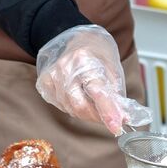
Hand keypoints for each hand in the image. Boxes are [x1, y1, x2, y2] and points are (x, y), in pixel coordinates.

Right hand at [36, 25, 151, 135]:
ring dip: (87, 113)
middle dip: (97, 117)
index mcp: (85, 60)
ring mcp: (52, 75)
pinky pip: (62, 106)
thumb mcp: (113, 69)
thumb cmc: (97, 54)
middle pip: (80, 106)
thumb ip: (116, 94)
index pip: (97, 92)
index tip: (117, 127)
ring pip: (71, 109)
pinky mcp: (45, 83)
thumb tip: (122, 118)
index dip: (108, 112)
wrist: (78, 40)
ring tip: (96, 103)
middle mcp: (65, 67)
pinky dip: (75, 108)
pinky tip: (81, 97)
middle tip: (110, 118)